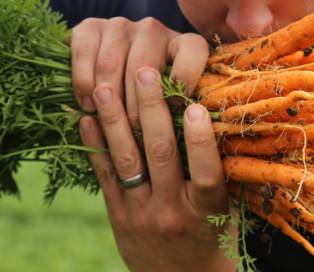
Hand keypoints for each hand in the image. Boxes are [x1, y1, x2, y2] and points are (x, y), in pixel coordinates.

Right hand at [69, 17, 206, 127]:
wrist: (111, 68)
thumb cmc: (152, 97)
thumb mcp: (174, 99)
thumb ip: (183, 105)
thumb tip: (190, 125)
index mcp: (182, 42)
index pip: (193, 50)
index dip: (186, 78)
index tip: (176, 108)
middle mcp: (153, 29)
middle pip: (142, 66)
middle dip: (137, 107)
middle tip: (134, 136)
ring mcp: (121, 25)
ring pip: (110, 63)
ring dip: (106, 99)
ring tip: (109, 126)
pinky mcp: (91, 26)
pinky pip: (84, 53)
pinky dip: (83, 83)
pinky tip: (88, 106)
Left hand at [79, 67, 236, 271]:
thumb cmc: (214, 239)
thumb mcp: (227, 212)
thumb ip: (220, 174)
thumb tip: (216, 122)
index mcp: (206, 212)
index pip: (206, 174)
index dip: (200, 141)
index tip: (195, 107)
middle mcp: (172, 213)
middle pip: (161, 157)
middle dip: (152, 111)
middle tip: (146, 73)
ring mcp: (141, 215)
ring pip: (127, 162)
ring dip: (115, 122)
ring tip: (107, 88)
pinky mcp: (118, 217)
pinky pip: (105, 178)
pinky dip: (95, 147)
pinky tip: (86, 119)